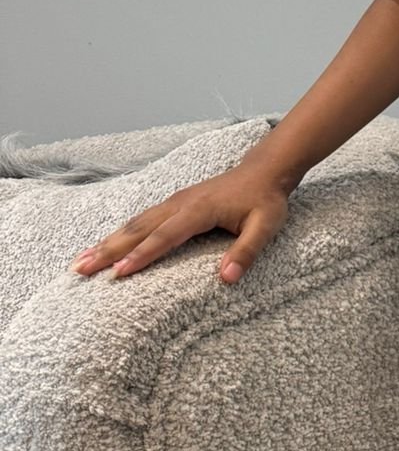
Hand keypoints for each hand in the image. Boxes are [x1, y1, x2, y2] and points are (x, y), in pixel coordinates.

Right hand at [69, 155, 294, 284]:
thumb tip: (227, 279)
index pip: (164, 237)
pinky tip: (107, 246)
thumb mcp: (265, 227)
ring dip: (106, 242)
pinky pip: (140, 221)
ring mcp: (173, 202)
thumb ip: (246, 252)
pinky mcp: (173, 205)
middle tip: (80, 270)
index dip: (142, 256)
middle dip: (107, 250)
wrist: (263, 171)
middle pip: (137, 229)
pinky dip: (120, 235)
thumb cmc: (265, 201)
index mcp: (198, 210)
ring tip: (82, 261)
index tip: (119, 273)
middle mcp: (178, 204)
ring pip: (133, 223)